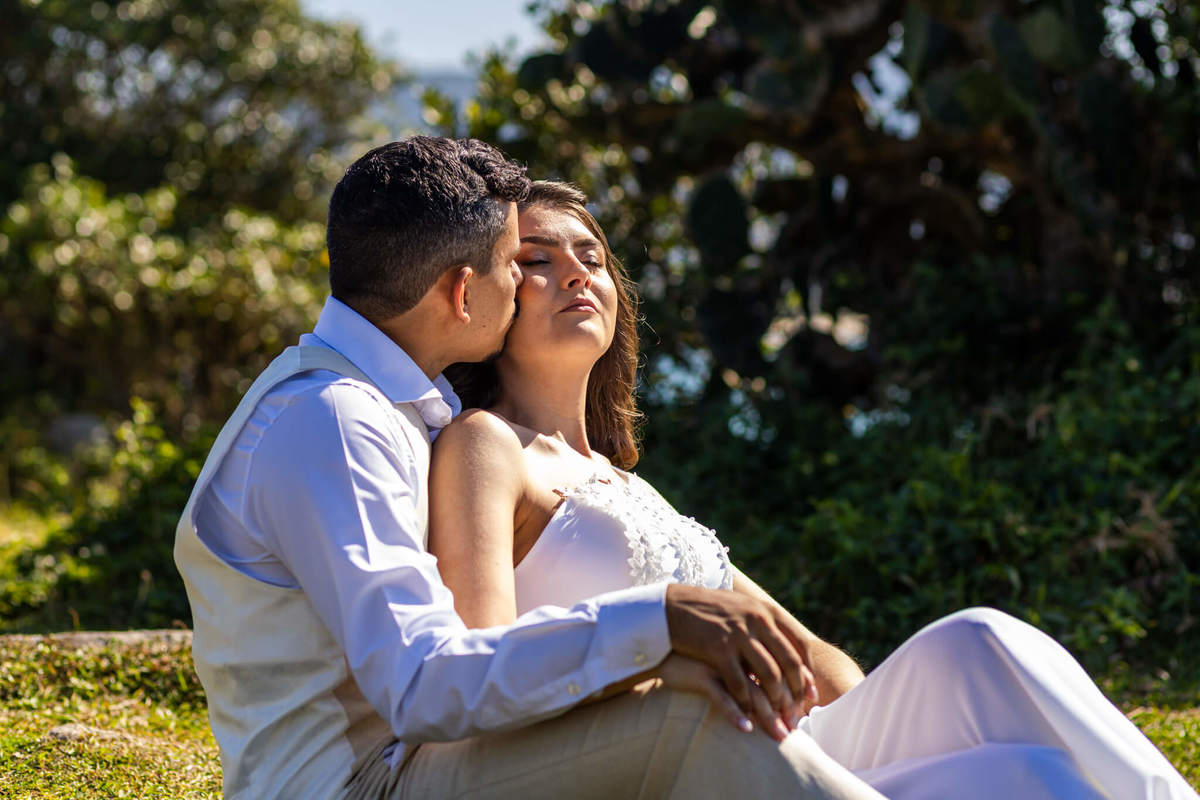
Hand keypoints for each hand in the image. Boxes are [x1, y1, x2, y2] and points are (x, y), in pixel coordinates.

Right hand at [664, 584, 818, 732]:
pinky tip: (747, 722)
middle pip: (788, 662)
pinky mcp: (717, 649)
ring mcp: (737, 635)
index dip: (807, 672)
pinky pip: (737, 684)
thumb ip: (764, 626)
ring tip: (777, 721)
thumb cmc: (708, 612)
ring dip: (775, 701)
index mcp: (766, 611)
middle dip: (796, 693)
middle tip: (796, 714)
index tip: (811, 694)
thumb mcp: (742, 610)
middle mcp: (756, 620)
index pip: (799, 645)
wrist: (671, 607)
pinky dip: (744, 706)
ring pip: (768, 675)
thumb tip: (788, 651)